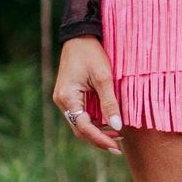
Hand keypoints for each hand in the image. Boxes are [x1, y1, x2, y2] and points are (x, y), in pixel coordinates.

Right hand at [52, 36, 123, 153]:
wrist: (80, 35)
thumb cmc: (91, 53)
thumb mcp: (104, 78)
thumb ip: (110, 103)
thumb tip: (118, 127)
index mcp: (67, 97)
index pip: (84, 127)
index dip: (100, 139)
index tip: (116, 147)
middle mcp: (62, 101)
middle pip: (80, 129)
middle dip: (99, 138)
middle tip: (118, 146)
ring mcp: (64, 99)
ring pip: (80, 123)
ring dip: (97, 131)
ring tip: (117, 135)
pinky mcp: (69, 95)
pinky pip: (81, 114)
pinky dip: (94, 121)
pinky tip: (109, 122)